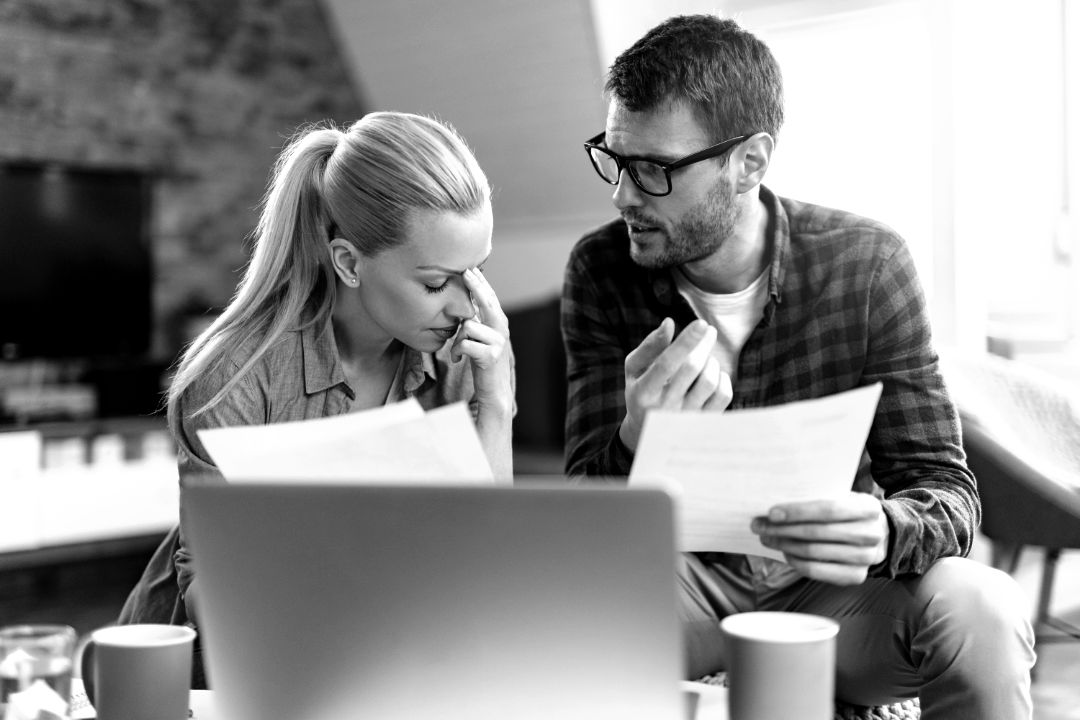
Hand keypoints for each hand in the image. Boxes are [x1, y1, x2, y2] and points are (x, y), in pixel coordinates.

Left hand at [451, 268, 511, 412]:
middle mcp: (502, 329)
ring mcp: (498, 342)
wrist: (495, 391)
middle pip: (486, 301)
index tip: (471, 268)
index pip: (490, 298)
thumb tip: (467, 304)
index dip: (481, 282)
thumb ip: (478, 323)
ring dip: (457, 339)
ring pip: (468, 326)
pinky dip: (457, 352)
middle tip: (464, 271)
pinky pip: (464, 343)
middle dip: (475, 285)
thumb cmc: (484, 364)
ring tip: (458, 352)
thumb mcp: (482, 340)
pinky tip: (458, 359)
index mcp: (499, 324)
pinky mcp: (490, 355)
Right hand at [619, 318, 732, 451]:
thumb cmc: (642, 392)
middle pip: (691, 368)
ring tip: (706, 358)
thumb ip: (649, 346)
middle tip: (709, 330)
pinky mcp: (703, 423)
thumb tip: (669, 323)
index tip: (701, 324)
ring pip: (709, 381)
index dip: (685, 342)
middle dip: (704, 344)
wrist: (648, 434)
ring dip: (712, 361)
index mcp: (644, 392)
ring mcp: (685, 418)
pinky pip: (723, 396)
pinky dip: (722, 378)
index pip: (666, 363)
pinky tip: (713, 375)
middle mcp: (664, 408)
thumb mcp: (635, 369)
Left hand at [751, 492, 888, 584]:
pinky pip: (816, 571)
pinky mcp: (856, 576)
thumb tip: (776, 501)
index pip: (829, 509)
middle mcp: (871, 534)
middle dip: (783, 529)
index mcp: (869, 508)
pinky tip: (784, 552)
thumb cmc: (850, 512)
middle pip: (817, 533)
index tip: (772, 512)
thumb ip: (819, 496)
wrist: (880, 535)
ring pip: (814, 552)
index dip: (798, 511)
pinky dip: (796, 561)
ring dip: (784, 544)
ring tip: (766, 537)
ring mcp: (866, 558)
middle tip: (759, 525)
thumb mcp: (843, 496)